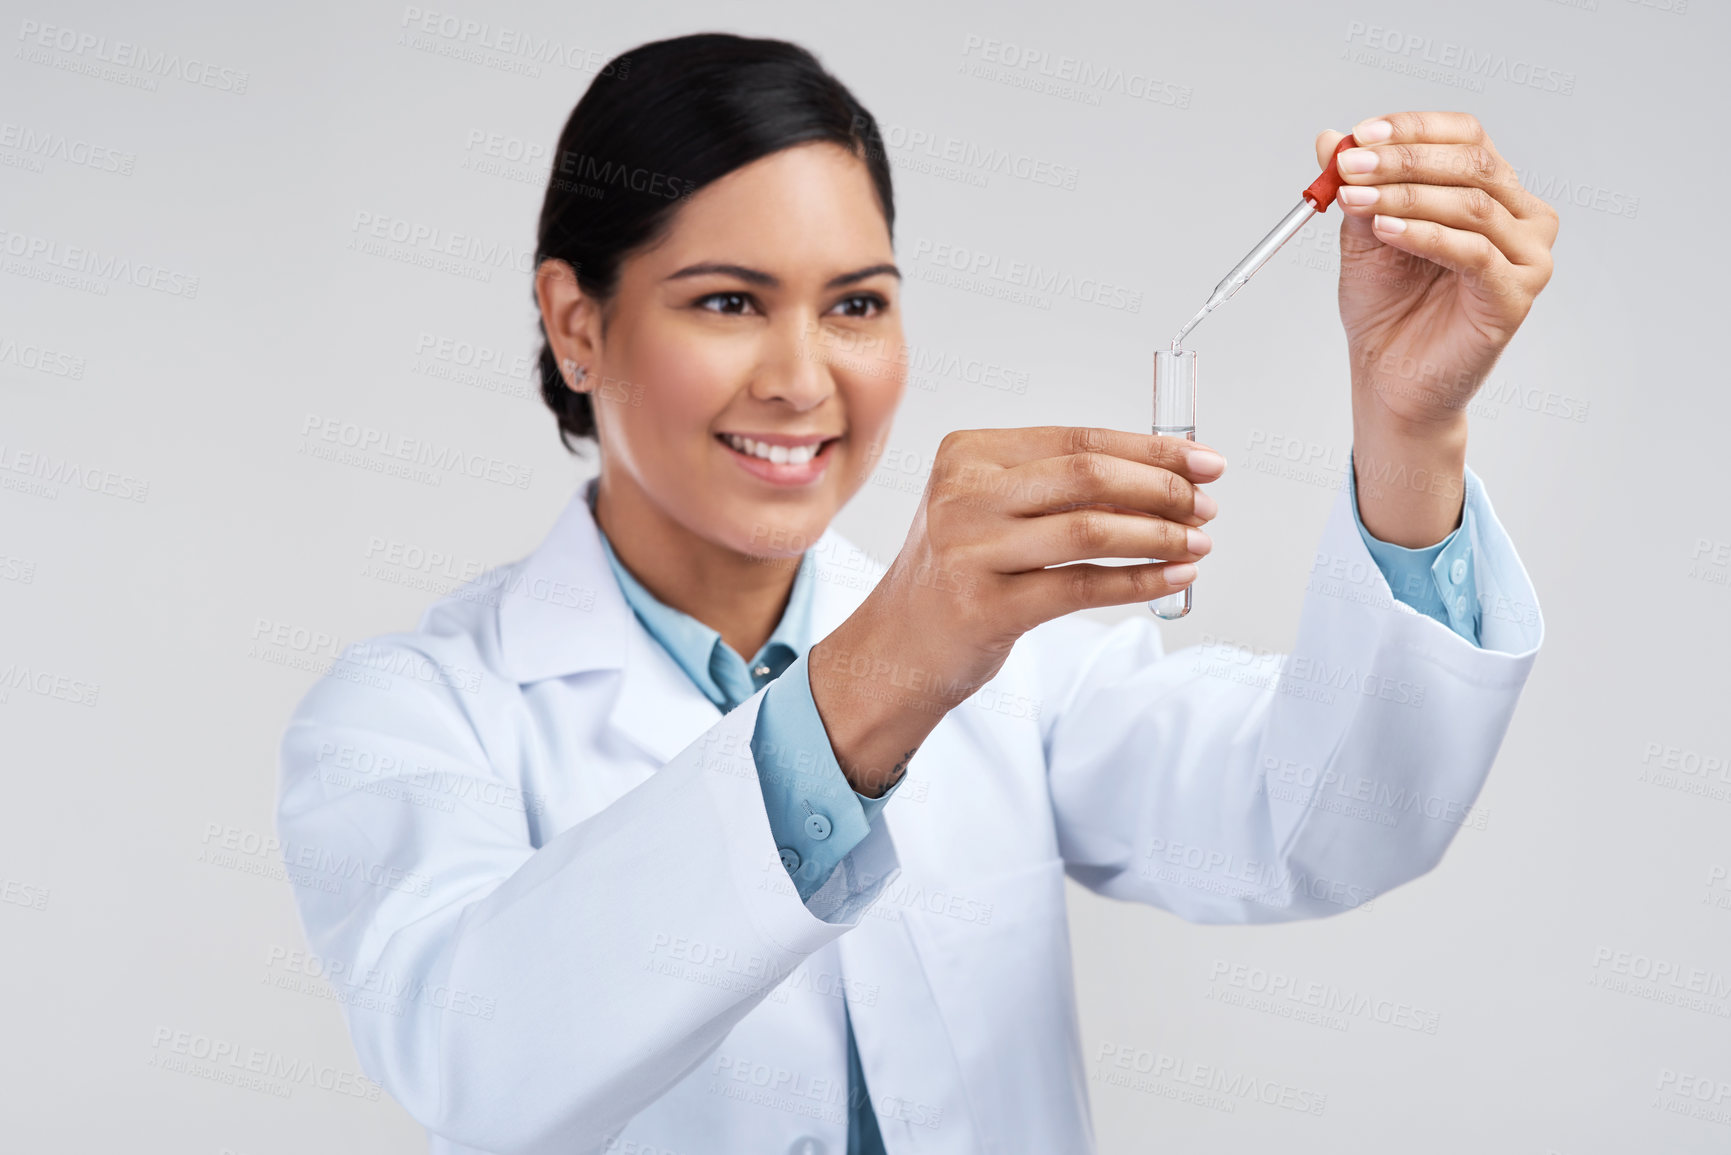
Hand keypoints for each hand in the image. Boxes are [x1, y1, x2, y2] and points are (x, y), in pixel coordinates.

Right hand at [809, 427, 1223, 794]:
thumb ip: (1060, 489)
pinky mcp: (985, 607)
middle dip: (1162, 488)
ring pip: (1090, 529)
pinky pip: (1082, 587)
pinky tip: (1173, 578)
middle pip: (1087, 476)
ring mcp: (969, 551)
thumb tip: (1164, 477)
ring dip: (1158, 535)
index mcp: (967, 454)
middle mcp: (963, 495)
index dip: (1150, 449)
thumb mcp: (991, 512)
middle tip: (1205, 506)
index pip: (1077, 439)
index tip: (1202, 462)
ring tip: (1197, 543)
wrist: (897, 648)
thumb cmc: (958, 575)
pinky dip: (1139, 581)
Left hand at [1320, 111, 1558, 430]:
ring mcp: (1527, 256)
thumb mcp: (1363, 234)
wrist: (1390, 377)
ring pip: (1472, 204)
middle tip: (1351, 166)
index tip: (1360, 135)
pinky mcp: (1517, 294)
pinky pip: (1474, 252)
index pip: (1465, 136)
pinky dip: (1426, 235)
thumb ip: (1357, 186)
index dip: (1413, 129)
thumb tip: (1329, 139)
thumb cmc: (1386, 307)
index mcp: (1490, 191)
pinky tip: (1386, 229)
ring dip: (1406, 196)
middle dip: (1404, 160)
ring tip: (1356, 198)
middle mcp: (1521, 216)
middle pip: (1473, 163)